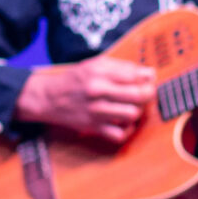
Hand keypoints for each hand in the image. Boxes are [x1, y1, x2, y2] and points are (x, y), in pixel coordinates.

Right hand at [16, 55, 154, 143]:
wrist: (48, 98)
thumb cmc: (75, 80)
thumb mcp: (94, 64)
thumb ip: (122, 66)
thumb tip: (149, 73)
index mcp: (99, 72)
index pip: (136, 75)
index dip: (147, 78)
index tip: (146, 79)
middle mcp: (98, 90)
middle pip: (139, 95)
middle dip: (148, 94)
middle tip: (145, 94)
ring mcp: (96, 111)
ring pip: (133, 114)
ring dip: (137, 111)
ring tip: (132, 107)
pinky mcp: (93, 127)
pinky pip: (120, 134)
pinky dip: (125, 130)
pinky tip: (122, 122)